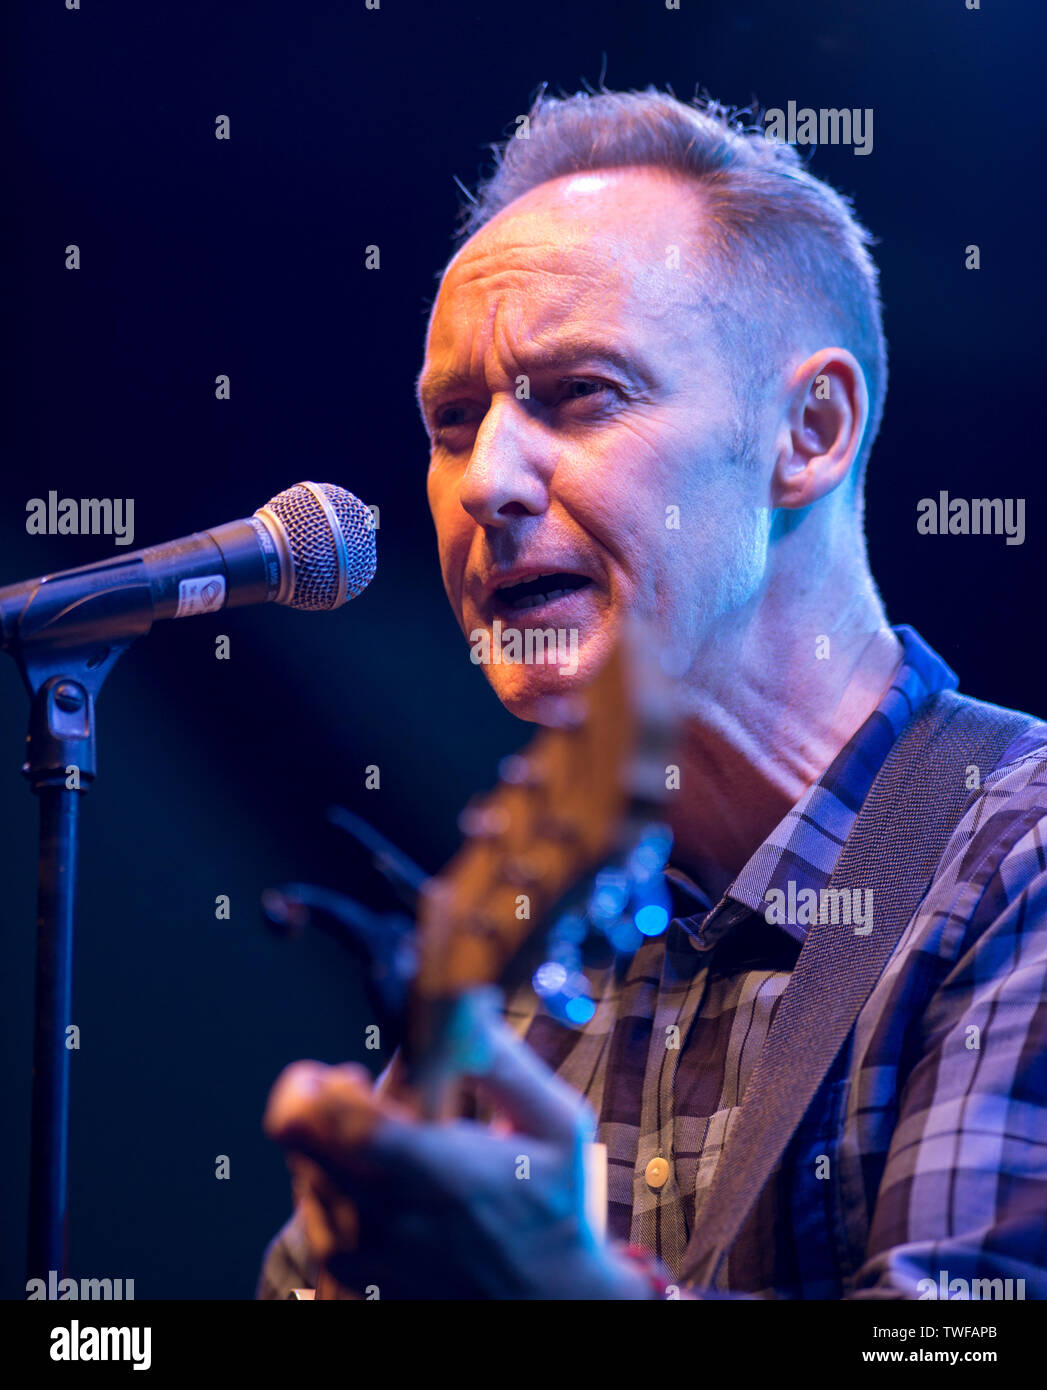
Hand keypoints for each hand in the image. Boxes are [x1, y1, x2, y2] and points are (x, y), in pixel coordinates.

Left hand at [263, 1002, 649, 1299]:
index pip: (318, 1120)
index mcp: (433, 1171)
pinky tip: (399, 1203)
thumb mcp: (557, 1124)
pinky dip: (345, 1198)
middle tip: (385, 1109)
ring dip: (343, 1154)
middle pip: (299, 1139)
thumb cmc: (554, 1207)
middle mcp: (382, 1219)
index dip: (318, 1085)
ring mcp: (358, 1259)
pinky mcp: (345, 1284)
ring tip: (406, 1162)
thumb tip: (460, 1001)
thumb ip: (502, 1060)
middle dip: (331, 1107)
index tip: (350, 1075)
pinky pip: (316, 1217)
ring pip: (306, 1174)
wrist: (546, 1305)